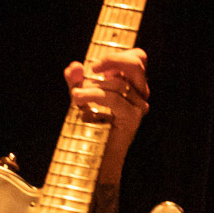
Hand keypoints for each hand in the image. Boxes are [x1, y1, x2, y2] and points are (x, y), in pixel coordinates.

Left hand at [66, 48, 150, 162]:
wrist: (98, 157)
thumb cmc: (91, 124)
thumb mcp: (80, 96)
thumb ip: (75, 80)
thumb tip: (73, 67)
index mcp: (132, 84)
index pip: (138, 57)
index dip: (118, 54)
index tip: (94, 66)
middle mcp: (140, 93)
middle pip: (136, 64)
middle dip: (112, 60)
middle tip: (91, 69)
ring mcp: (138, 106)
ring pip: (118, 84)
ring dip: (91, 88)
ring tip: (75, 97)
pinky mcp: (131, 118)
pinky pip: (113, 99)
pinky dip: (94, 98)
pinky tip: (82, 107)